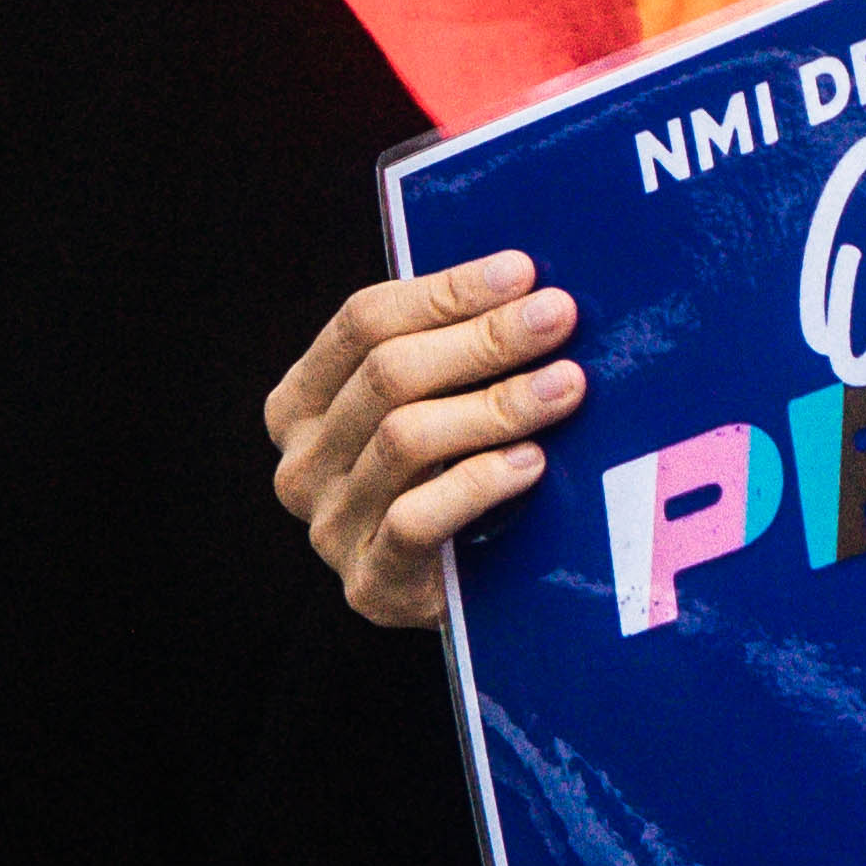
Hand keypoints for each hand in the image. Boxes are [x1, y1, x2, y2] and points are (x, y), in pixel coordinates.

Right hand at [267, 251, 582, 629]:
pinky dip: (480, 483)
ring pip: (407, 440)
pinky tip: (532, 461)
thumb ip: (448, 349)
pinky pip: (418, 520)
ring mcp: (329, 527)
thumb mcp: (429, 404)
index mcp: (300, 402)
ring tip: (565, 385)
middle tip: (557, 317)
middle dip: (483, 338)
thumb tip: (524, 284)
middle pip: (388, 374)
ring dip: (497, 403)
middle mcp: (301, 462)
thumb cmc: (444, 475)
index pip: (362, 321)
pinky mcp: (370, 583)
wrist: (450, 593)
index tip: (521, 272)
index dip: (443, 290)